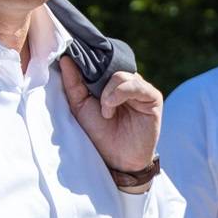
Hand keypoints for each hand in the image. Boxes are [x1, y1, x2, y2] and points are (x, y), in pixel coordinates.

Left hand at [60, 60, 162, 177]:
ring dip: (107, 93)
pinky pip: (135, 85)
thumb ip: (73, 83)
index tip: (70, 58)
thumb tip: (65, 59)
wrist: (117, 159)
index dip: (87, 61)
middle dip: (96, 78)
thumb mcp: (80, 107)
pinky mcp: (152, 97)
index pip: (100, 62)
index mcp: (109, 82)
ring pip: (120, 74)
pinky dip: (119, 94)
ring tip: (105, 112)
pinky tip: (111, 109)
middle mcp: (126, 82)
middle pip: (109, 65)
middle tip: (89, 96)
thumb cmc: (99, 134)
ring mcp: (140, 88)